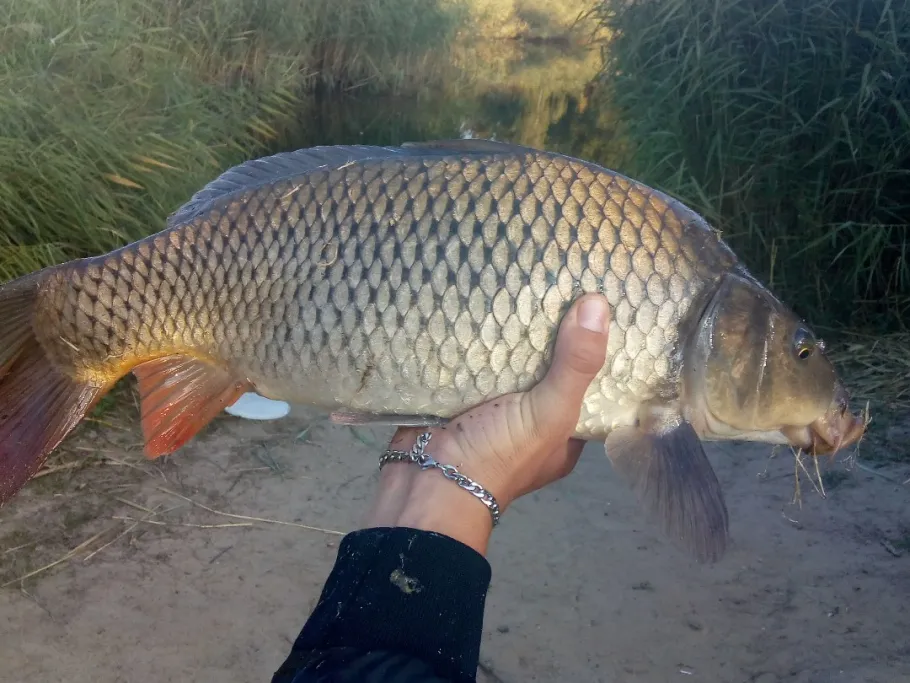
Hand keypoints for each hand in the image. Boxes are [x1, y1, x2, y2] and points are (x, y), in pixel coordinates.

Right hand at [364, 294, 611, 554]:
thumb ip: (576, 364)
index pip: (589, 382)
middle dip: (551, 330)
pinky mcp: (457, 394)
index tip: (598, 298)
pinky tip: (482, 296)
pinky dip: (477, 335)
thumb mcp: (548, 412)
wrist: (424, 482)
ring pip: (508, 360)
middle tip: (559, 277)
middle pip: (547, 366)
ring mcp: (491, 407)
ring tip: (526, 275)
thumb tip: (600, 303)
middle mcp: (530, 419)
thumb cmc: (495, 456)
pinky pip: (473, 358)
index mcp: (562, 432)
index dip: (594, 345)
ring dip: (512, 329)